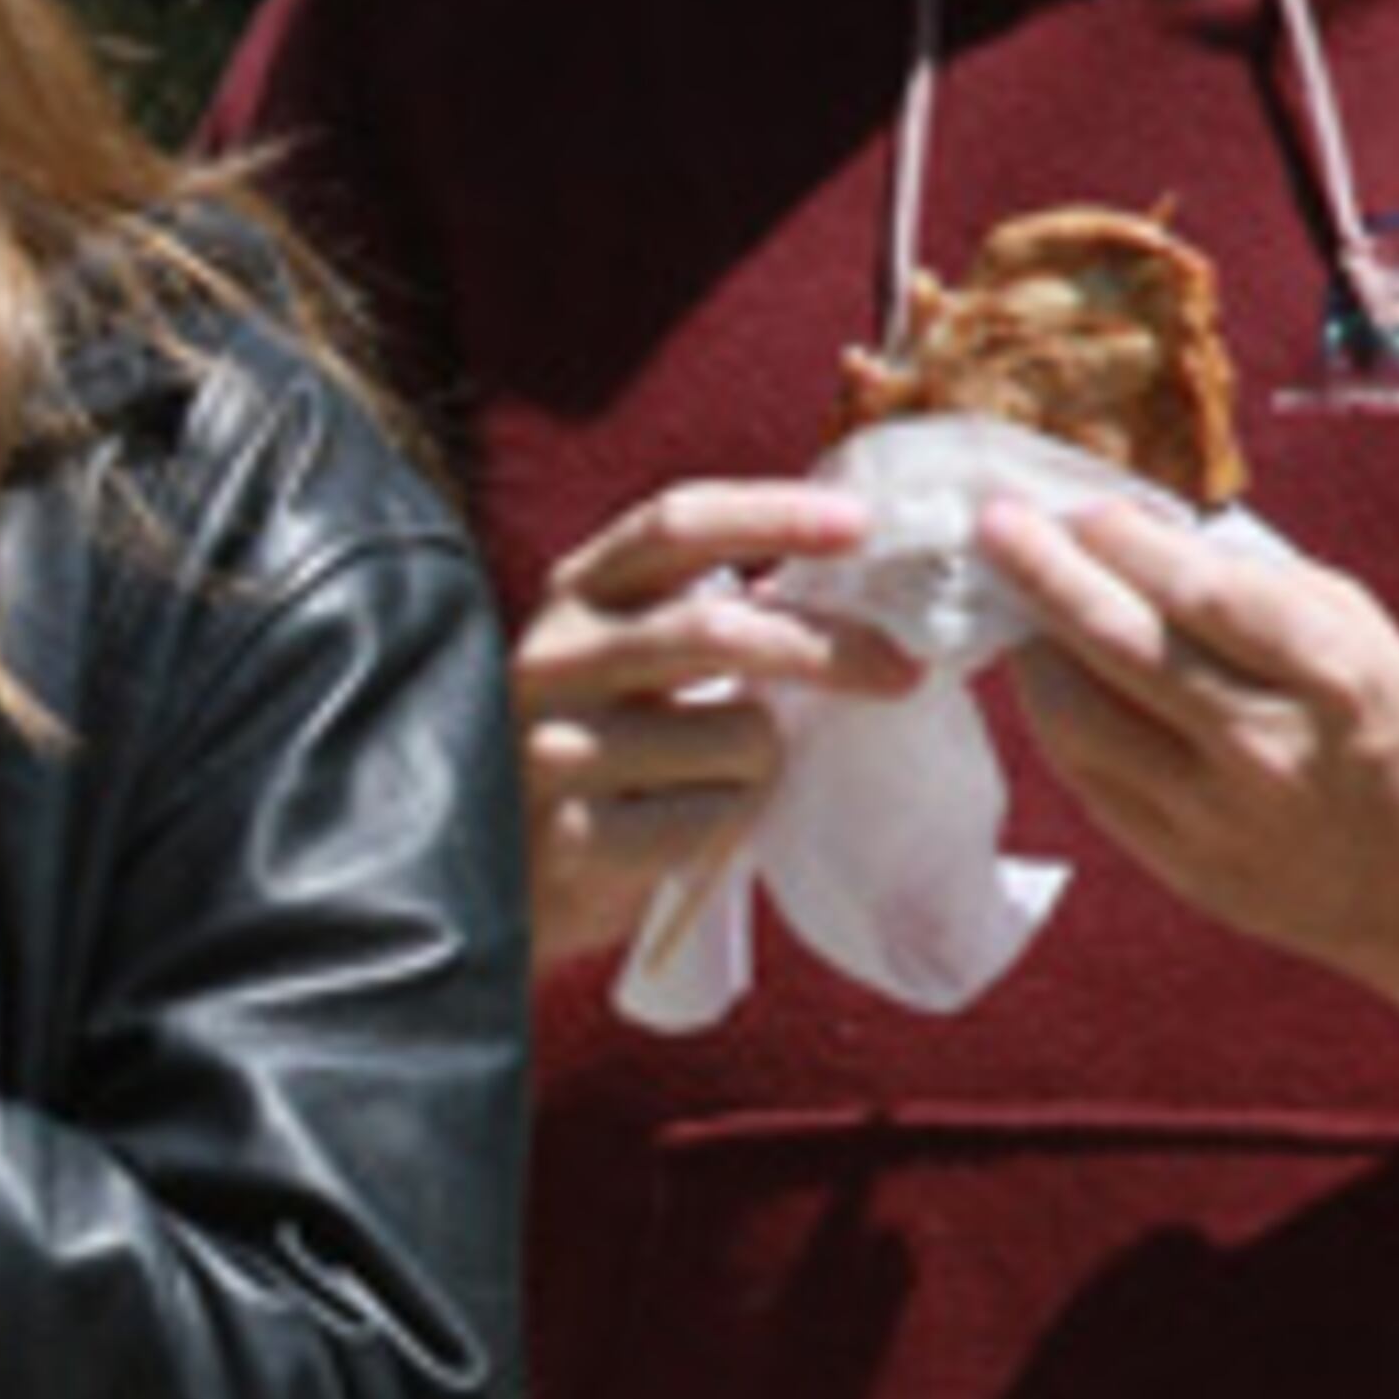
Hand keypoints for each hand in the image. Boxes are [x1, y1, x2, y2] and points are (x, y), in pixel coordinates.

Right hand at [512, 477, 911, 972]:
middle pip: (719, 628)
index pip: (676, 524)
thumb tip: (855, 595)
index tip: (861, 526)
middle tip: (904, 669)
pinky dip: (732, 827)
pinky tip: (683, 834)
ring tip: (720, 786)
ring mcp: (554, 750)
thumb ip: (705, 618)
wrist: (495, 884)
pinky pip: (715, 819)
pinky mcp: (575, 837)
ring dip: (766, 765)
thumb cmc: (595, 761)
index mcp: (574, 596)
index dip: (774, 515)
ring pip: (739, 736)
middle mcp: (551, 659)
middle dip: (831, 647)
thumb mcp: (627, 666)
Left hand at [984, 489, 1398, 1119]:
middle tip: (995, 526)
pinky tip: (1051, 678)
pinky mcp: (1179, 866)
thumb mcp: (1358, 631)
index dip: (1119, 541)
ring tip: (1017, 606)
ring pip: (1076, 720)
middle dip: (1043, 574)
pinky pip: (1085, 777)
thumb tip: (1132, 533)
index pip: (1195, 591)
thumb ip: (1251, 583)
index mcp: (1329, 672)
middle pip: (1117, 647)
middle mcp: (1265, 747)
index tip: (1075, 506)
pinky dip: (1056, 718)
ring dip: (1032, 652)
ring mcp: (1214, 817)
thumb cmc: (1393, 728)